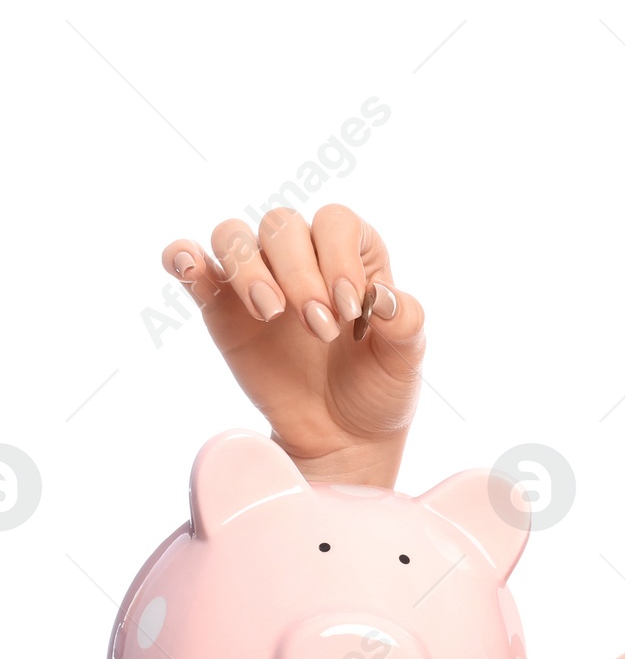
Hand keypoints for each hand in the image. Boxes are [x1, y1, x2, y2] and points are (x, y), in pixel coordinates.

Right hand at [161, 206, 424, 486]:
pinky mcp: (221, 306)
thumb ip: (407, 324)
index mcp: (354, 256)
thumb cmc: (377, 390)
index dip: (339, 256)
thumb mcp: (405, 362)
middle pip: (282, 225)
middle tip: (320, 330)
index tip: (350, 309)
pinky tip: (191, 269)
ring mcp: (258, 277)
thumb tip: (385, 297)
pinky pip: (190, 262)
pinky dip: (184, 257)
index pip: (336, 222)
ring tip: (271, 313)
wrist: (342, 437)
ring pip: (234, 236)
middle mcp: (303, 256)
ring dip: (248, 269)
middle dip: (299, 275)